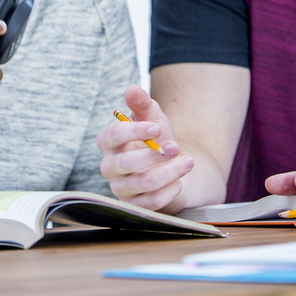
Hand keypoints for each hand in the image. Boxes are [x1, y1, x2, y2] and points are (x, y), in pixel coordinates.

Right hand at [95, 84, 193, 212]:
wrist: (168, 166)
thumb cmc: (156, 139)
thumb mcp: (152, 118)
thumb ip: (142, 103)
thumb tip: (132, 89)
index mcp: (108, 142)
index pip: (113, 136)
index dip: (135, 132)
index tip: (158, 128)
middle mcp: (109, 166)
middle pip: (125, 163)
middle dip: (154, 155)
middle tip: (177, 147)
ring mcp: (120, 188)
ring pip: (142, 184)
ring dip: (169, 173)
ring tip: (188, 162)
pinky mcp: (134, 205)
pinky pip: (151, 202)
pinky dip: (169, 191)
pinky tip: (179, 181)